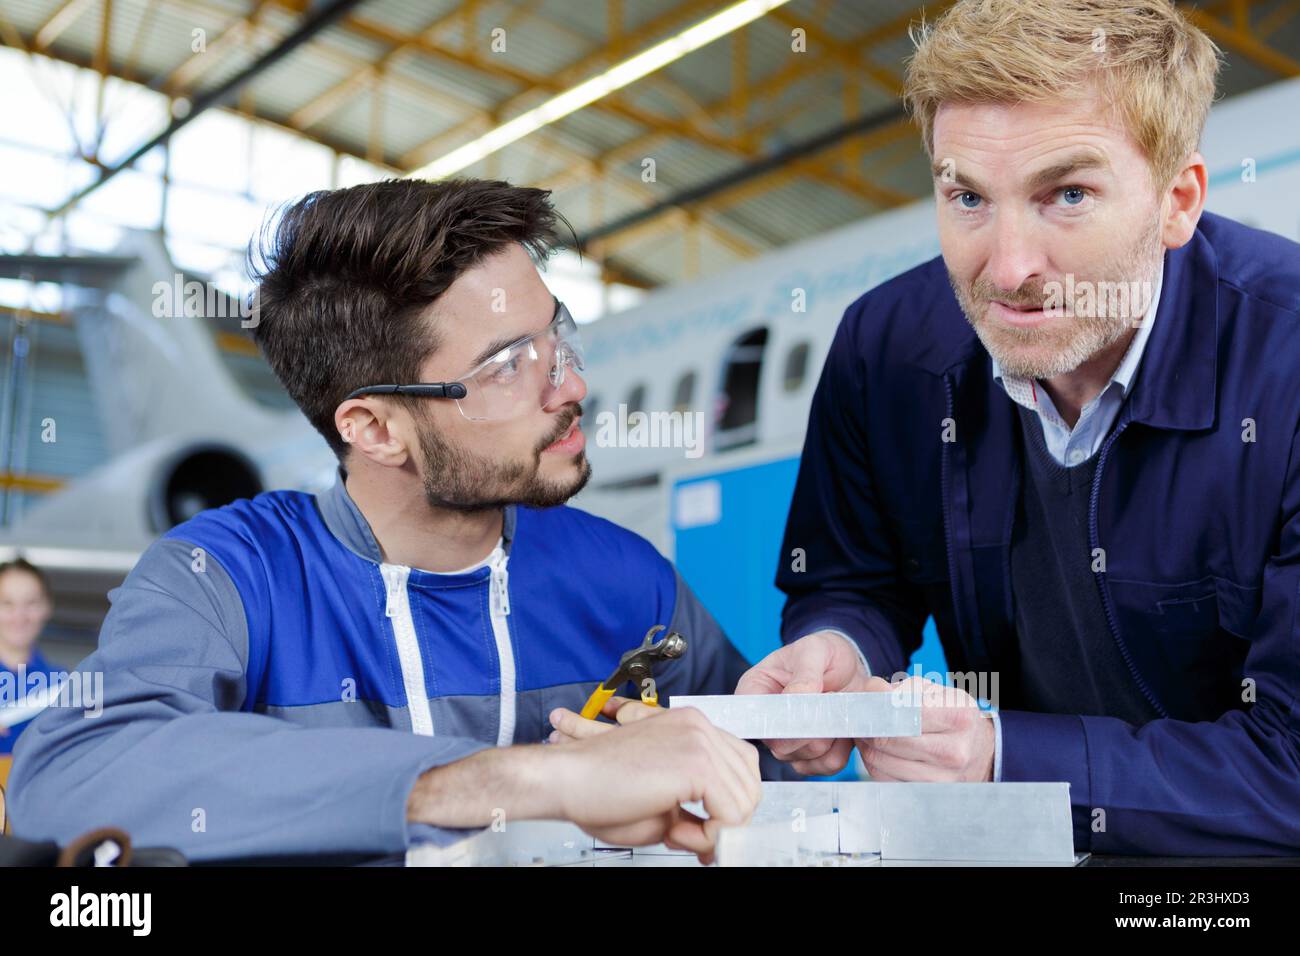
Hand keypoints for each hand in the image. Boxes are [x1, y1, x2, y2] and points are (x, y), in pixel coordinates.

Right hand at [546, 704, 761, 863]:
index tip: (701, 830)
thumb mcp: (659, 796)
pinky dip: (707, 836)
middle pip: (749, 782)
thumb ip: (695, 807)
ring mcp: (699, 741)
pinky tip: (674, 832)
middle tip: (688, 837)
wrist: (564, 779)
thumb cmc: (597, 787)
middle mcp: (699, 726)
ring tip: (673, 832)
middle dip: (725, 820)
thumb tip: (719, 832)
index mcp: (690, 727)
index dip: (727, 804)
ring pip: (744, 801)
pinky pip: (730, 815)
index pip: (740, 766)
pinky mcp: (696, 763)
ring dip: (712, 830)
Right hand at [734, 630, 871, 774]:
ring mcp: (786, 742)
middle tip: (830, 698)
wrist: (850, 668)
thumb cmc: (825, 654)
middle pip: (778, 744)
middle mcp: (766, 721)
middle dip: (811, 727)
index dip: (779, 718)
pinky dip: (840, 749)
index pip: (753, 716)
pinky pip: (824, 765)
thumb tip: (797, 697)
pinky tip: (843, 727)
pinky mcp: (809, 756)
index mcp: (755, 690)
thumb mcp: (815, 651)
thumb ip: (805, 674)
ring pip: (801, 757)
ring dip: (827, 736)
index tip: (806, 707)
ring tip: (836, 708)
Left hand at [856, 675, 994, 781]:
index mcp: (958, 717)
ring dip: (868, 748)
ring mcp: (943, 779)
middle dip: (867, 729)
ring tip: (871, 735)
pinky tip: (882, 753)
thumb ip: (899, 690)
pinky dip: (876, 765)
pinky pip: (885, 780)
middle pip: (888, 741)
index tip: (863, 705)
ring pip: (881, 763)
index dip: (874, 709)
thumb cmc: (951, 716)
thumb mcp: (933, 692)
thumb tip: (871, 691)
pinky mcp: (929, 795)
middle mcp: (954, 752)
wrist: (980, 752)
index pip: (900, 715)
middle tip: (861, 720)